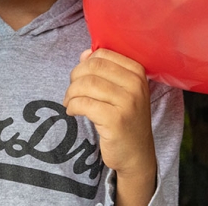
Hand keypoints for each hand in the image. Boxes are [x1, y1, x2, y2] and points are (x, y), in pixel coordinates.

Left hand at [64, 48, 156, 204]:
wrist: (137, 154)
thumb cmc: (125, 118)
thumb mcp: (121, 90)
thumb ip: (104, 69)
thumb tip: (85, 53)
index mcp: (137, 71)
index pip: (102, 54)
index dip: (85, 63)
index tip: (80, 76)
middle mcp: (135, 85)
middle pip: (92, 67)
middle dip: (75, 77)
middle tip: (71, 91)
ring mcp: (127, 103)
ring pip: (86, 84)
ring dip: (71, 93)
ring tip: (69, 102)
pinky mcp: (116, 120)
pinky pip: (83, 104)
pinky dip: (72, 106)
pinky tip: (72, 111)